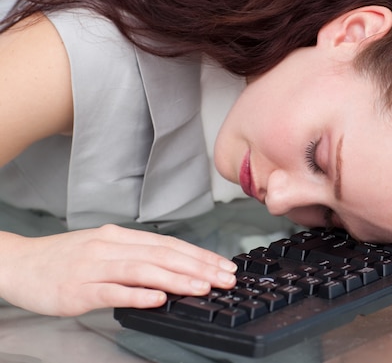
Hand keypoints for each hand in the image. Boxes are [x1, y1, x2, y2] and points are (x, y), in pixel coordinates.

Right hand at [0, 224, 237, 315]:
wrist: (18, 263)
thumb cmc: (63, 259)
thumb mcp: (103, 249)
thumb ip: (135, 257)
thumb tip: (172, 268)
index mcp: (120, 237)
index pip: (169, 245)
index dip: (199, 255)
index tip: (223, 266)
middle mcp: (110, 247)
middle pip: (162, 255)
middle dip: (198, 267)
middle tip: (224, 278)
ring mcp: (93, 267)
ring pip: (142, 270)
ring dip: (176, 279)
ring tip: (202, 287)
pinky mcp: (77, 289)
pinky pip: (112, 291)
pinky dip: (137, 294)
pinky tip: (158, 299)